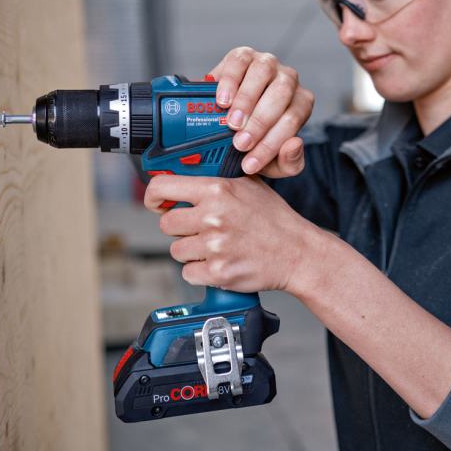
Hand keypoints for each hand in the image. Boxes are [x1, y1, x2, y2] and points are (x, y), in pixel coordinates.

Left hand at [144, 174, 326, 293]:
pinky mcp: (218, 272)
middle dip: (180, 228)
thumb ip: (215, 180)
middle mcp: (213, 216)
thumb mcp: (248, 184)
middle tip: (200, 229)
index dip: (153, 198)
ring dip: (192, 251)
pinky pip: (188, 273)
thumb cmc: (274, 220)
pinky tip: (220, 262)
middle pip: (166, 224)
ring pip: (177, 250)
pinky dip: (200, 272)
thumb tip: (183, 177)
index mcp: (217, 190)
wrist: (297, 252)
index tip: (156, 204)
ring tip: (216, 247)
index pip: (162, 188)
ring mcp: (215, 246)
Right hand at [209, 47, 313, 177]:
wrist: (231, 121)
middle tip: (240, 143)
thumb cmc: (257, 138)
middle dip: (259, 122)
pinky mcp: (244, 55)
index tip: (249, 163)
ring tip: (232, 122)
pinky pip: (239, 62)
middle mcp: (288, 80)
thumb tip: (295, 145)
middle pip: (281, 94)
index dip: (270, 144)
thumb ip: (290, 162)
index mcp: (301, 103)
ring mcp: (267, 64)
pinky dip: (229, 81)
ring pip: (262, 73)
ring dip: (246, 100)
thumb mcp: (274, 160)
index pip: (292, 121)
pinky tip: (222, 100)